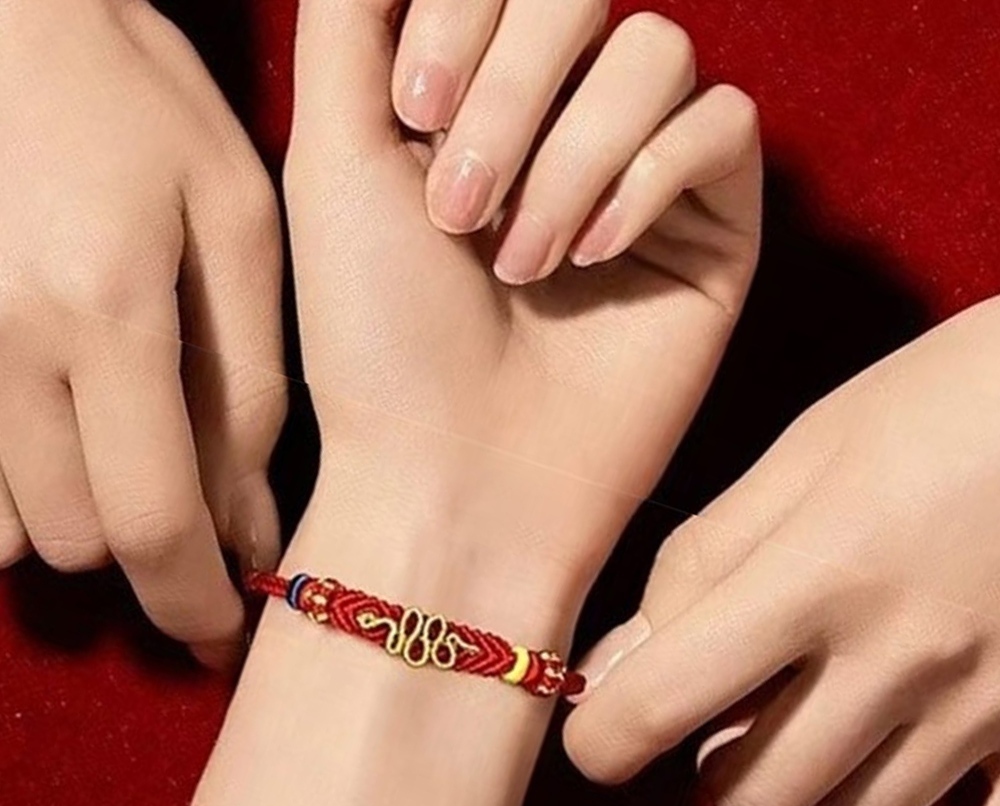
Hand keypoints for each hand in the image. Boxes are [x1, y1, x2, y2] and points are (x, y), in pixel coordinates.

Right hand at [0, 0, 285, 667]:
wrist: (6, 16)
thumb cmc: (135, 98)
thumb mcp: (236, 218)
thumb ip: (244, 375)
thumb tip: (250, 517)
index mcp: (108, 319)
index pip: (154, 524)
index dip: (192, 600)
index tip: (225, 634)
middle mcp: (5, 353)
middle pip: (84, 537)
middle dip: (153, 555)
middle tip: (202, 528)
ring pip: (16, 521)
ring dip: (91, 522)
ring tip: (138, 474)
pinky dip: (21, 492)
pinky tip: (68, 445)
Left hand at [284, 0, 760, 639]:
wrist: (457, 480)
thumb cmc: (381, 338)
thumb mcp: (332, 155)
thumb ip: (356, 13)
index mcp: (473, 100)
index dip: (461, 14)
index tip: (410, 117)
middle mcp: (560, 126)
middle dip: (511, 90)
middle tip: (457, 208)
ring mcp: (643, 176)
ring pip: (656, 52)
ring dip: (573, 152)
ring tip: (524, 264)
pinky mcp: (714, 231)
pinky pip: (723, 126)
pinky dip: (653, 178)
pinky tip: (596, 257)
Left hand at [565, 296, 999, 805]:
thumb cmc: (941, 402)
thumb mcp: (804, 453)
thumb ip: (703, 559)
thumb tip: (617, 658)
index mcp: (816, 572)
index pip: (661, 703)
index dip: (599, 740)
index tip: (596, 735)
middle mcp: (901, 657)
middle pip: (749, 795)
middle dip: (705, 763)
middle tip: (724, 709)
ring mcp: (988, 707)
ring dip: (802, 788)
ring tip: (818, 718)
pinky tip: (903, 785)